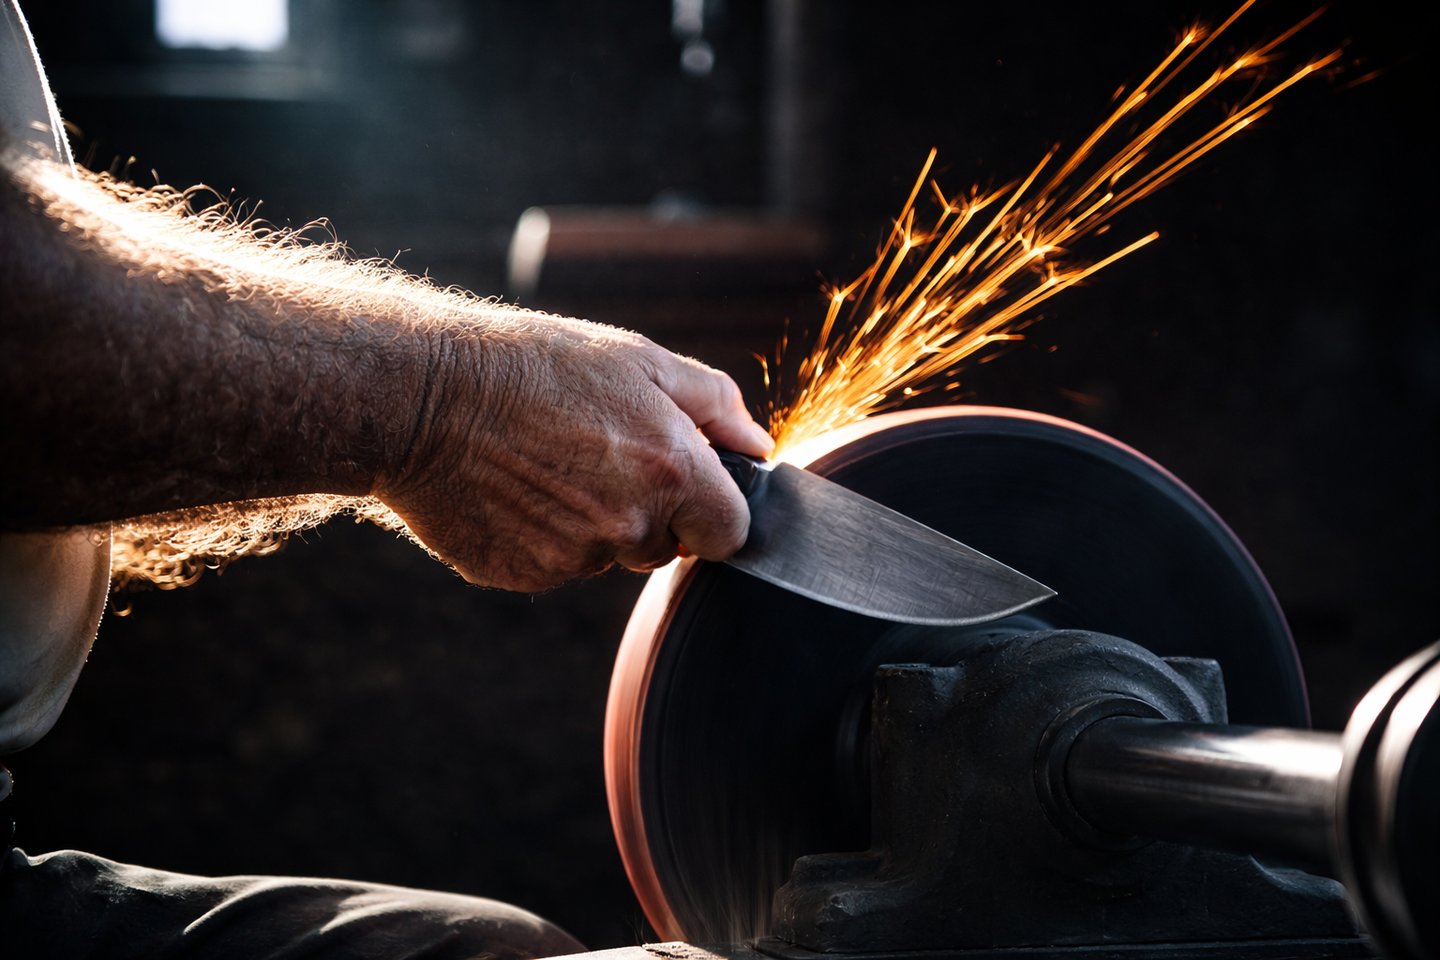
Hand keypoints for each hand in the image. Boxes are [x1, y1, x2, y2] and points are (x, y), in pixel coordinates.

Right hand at [376, 313, 773, 591]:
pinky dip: (543, 536)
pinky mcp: (522, 574)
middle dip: (649, 512)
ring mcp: (572, 557)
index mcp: (672, 472)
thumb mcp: (638, 359)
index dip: (714, 511)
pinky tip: (516, 488)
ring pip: (608, 556)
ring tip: (549, 463)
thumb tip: (760, 447)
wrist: (425, 395)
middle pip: (666, 548)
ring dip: (594, 523)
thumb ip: (715, 405)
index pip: (731, 534)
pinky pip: (555, 565)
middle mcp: (628, 525)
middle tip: (599, 453)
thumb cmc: (536, 366)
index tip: (689, 488)